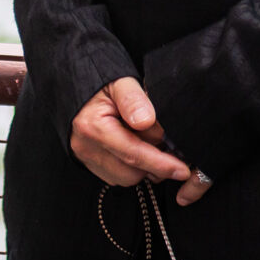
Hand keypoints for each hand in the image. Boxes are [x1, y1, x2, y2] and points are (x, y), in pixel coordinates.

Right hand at [69, 78, 199, 202]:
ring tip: (147, 139)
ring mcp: (85, 157)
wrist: (78, 84)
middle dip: (154, 162)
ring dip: (143, 166)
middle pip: (131, 172)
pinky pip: (117, 176)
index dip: (161, 164)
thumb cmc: (101, 81)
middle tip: (165, 141)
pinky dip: (131, 167)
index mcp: (93, 126)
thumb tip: (146, 121)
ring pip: (126, 178)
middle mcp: (86, 147)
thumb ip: (134, 99)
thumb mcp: (121, 81)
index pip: (133, 154)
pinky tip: (135, 146)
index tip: (182, 170)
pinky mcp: (88, 163)